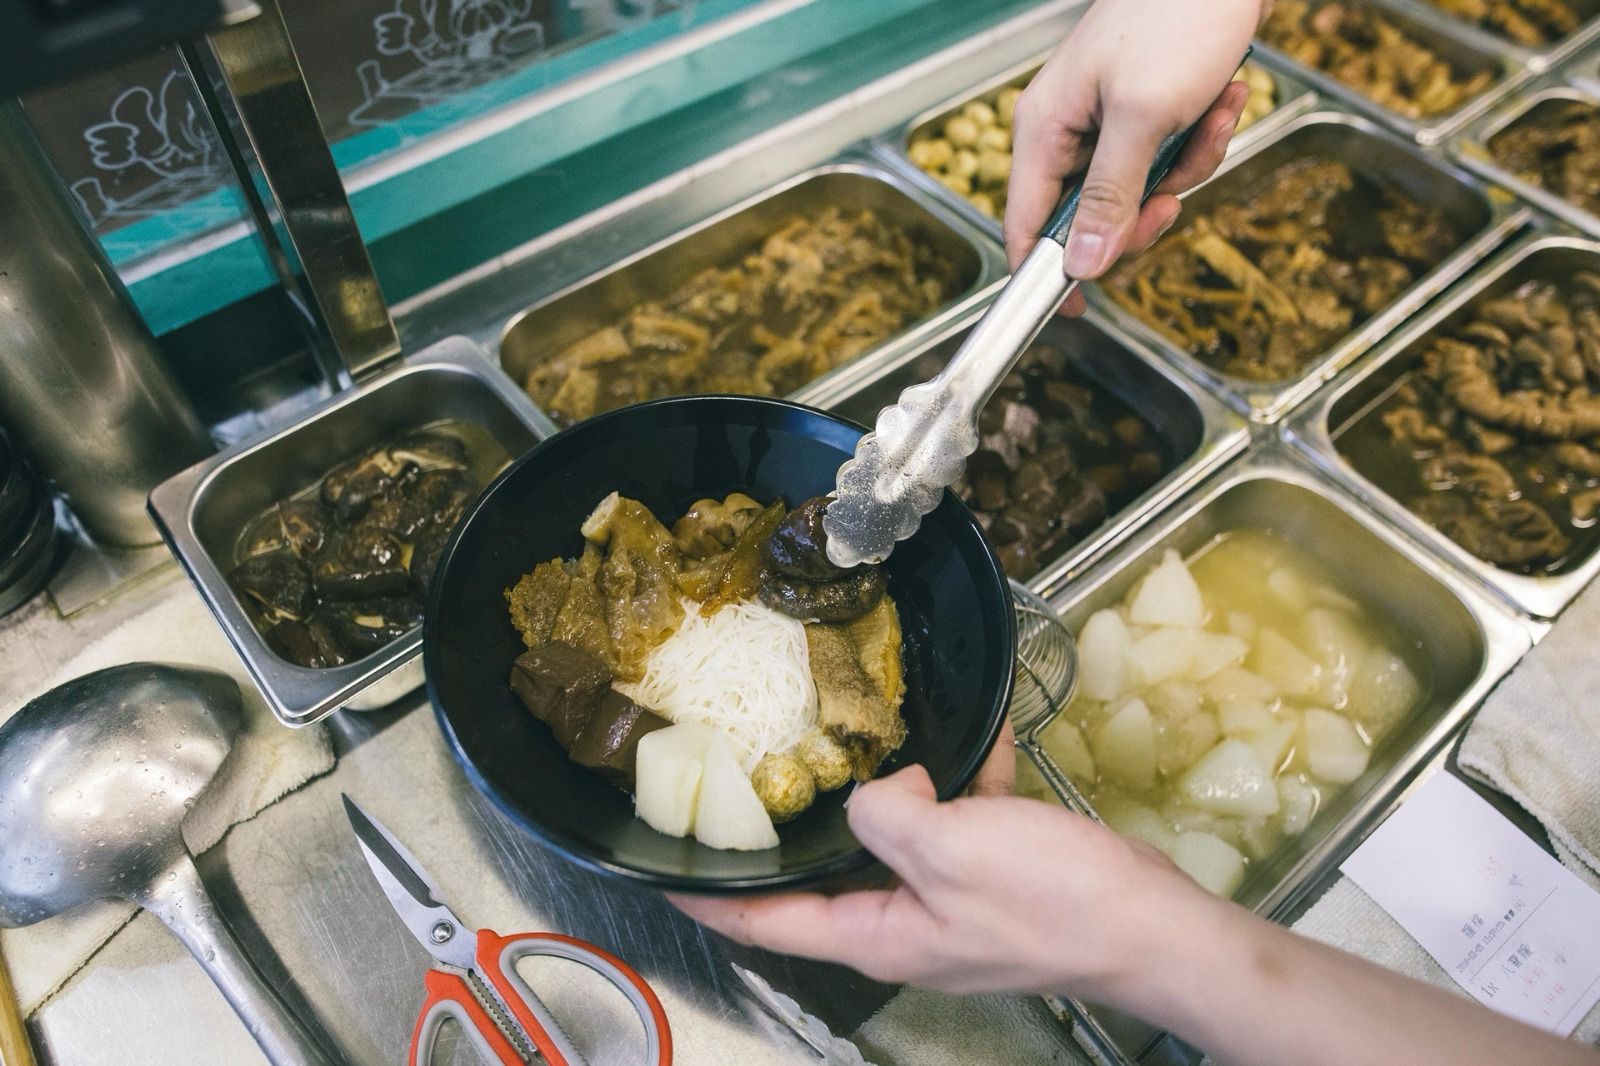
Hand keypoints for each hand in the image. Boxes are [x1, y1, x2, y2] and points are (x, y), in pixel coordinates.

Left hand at [670, 732, 1212, 1001]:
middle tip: (745, 777)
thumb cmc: (1050, 901)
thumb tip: (878, 789)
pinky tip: (972, 729)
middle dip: (789, 831)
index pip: (767, 922)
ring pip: (895, 838)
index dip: (710, 898)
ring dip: (881, 792)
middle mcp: (904, 922)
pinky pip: (961, 818)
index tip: (660, 869)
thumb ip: (886, 815)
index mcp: (877, 934)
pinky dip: (961, 778)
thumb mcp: (951, 850)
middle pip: (824, 877)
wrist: (1154, 924)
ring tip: (847, 736)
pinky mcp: (998, 872)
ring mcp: (953, 898)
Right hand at [1004, 0, 1267, 313]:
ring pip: (1142, 192)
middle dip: (1145, 211)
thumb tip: (1082, 267)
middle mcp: (1069, 133)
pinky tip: (1224, 99)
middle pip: (1093, 219)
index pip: (1026, 226)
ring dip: (1187, 166)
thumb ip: (1109, 197)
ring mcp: (1109, 124)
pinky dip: (1203, 138)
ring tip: (1212, 115)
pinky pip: (1170, 160)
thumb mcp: (1142, 117)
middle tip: (1171, 198)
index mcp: (1044, 132)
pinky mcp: (1148, 113)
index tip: (1078, 310)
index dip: (1048, 273)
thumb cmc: (1175, 17)